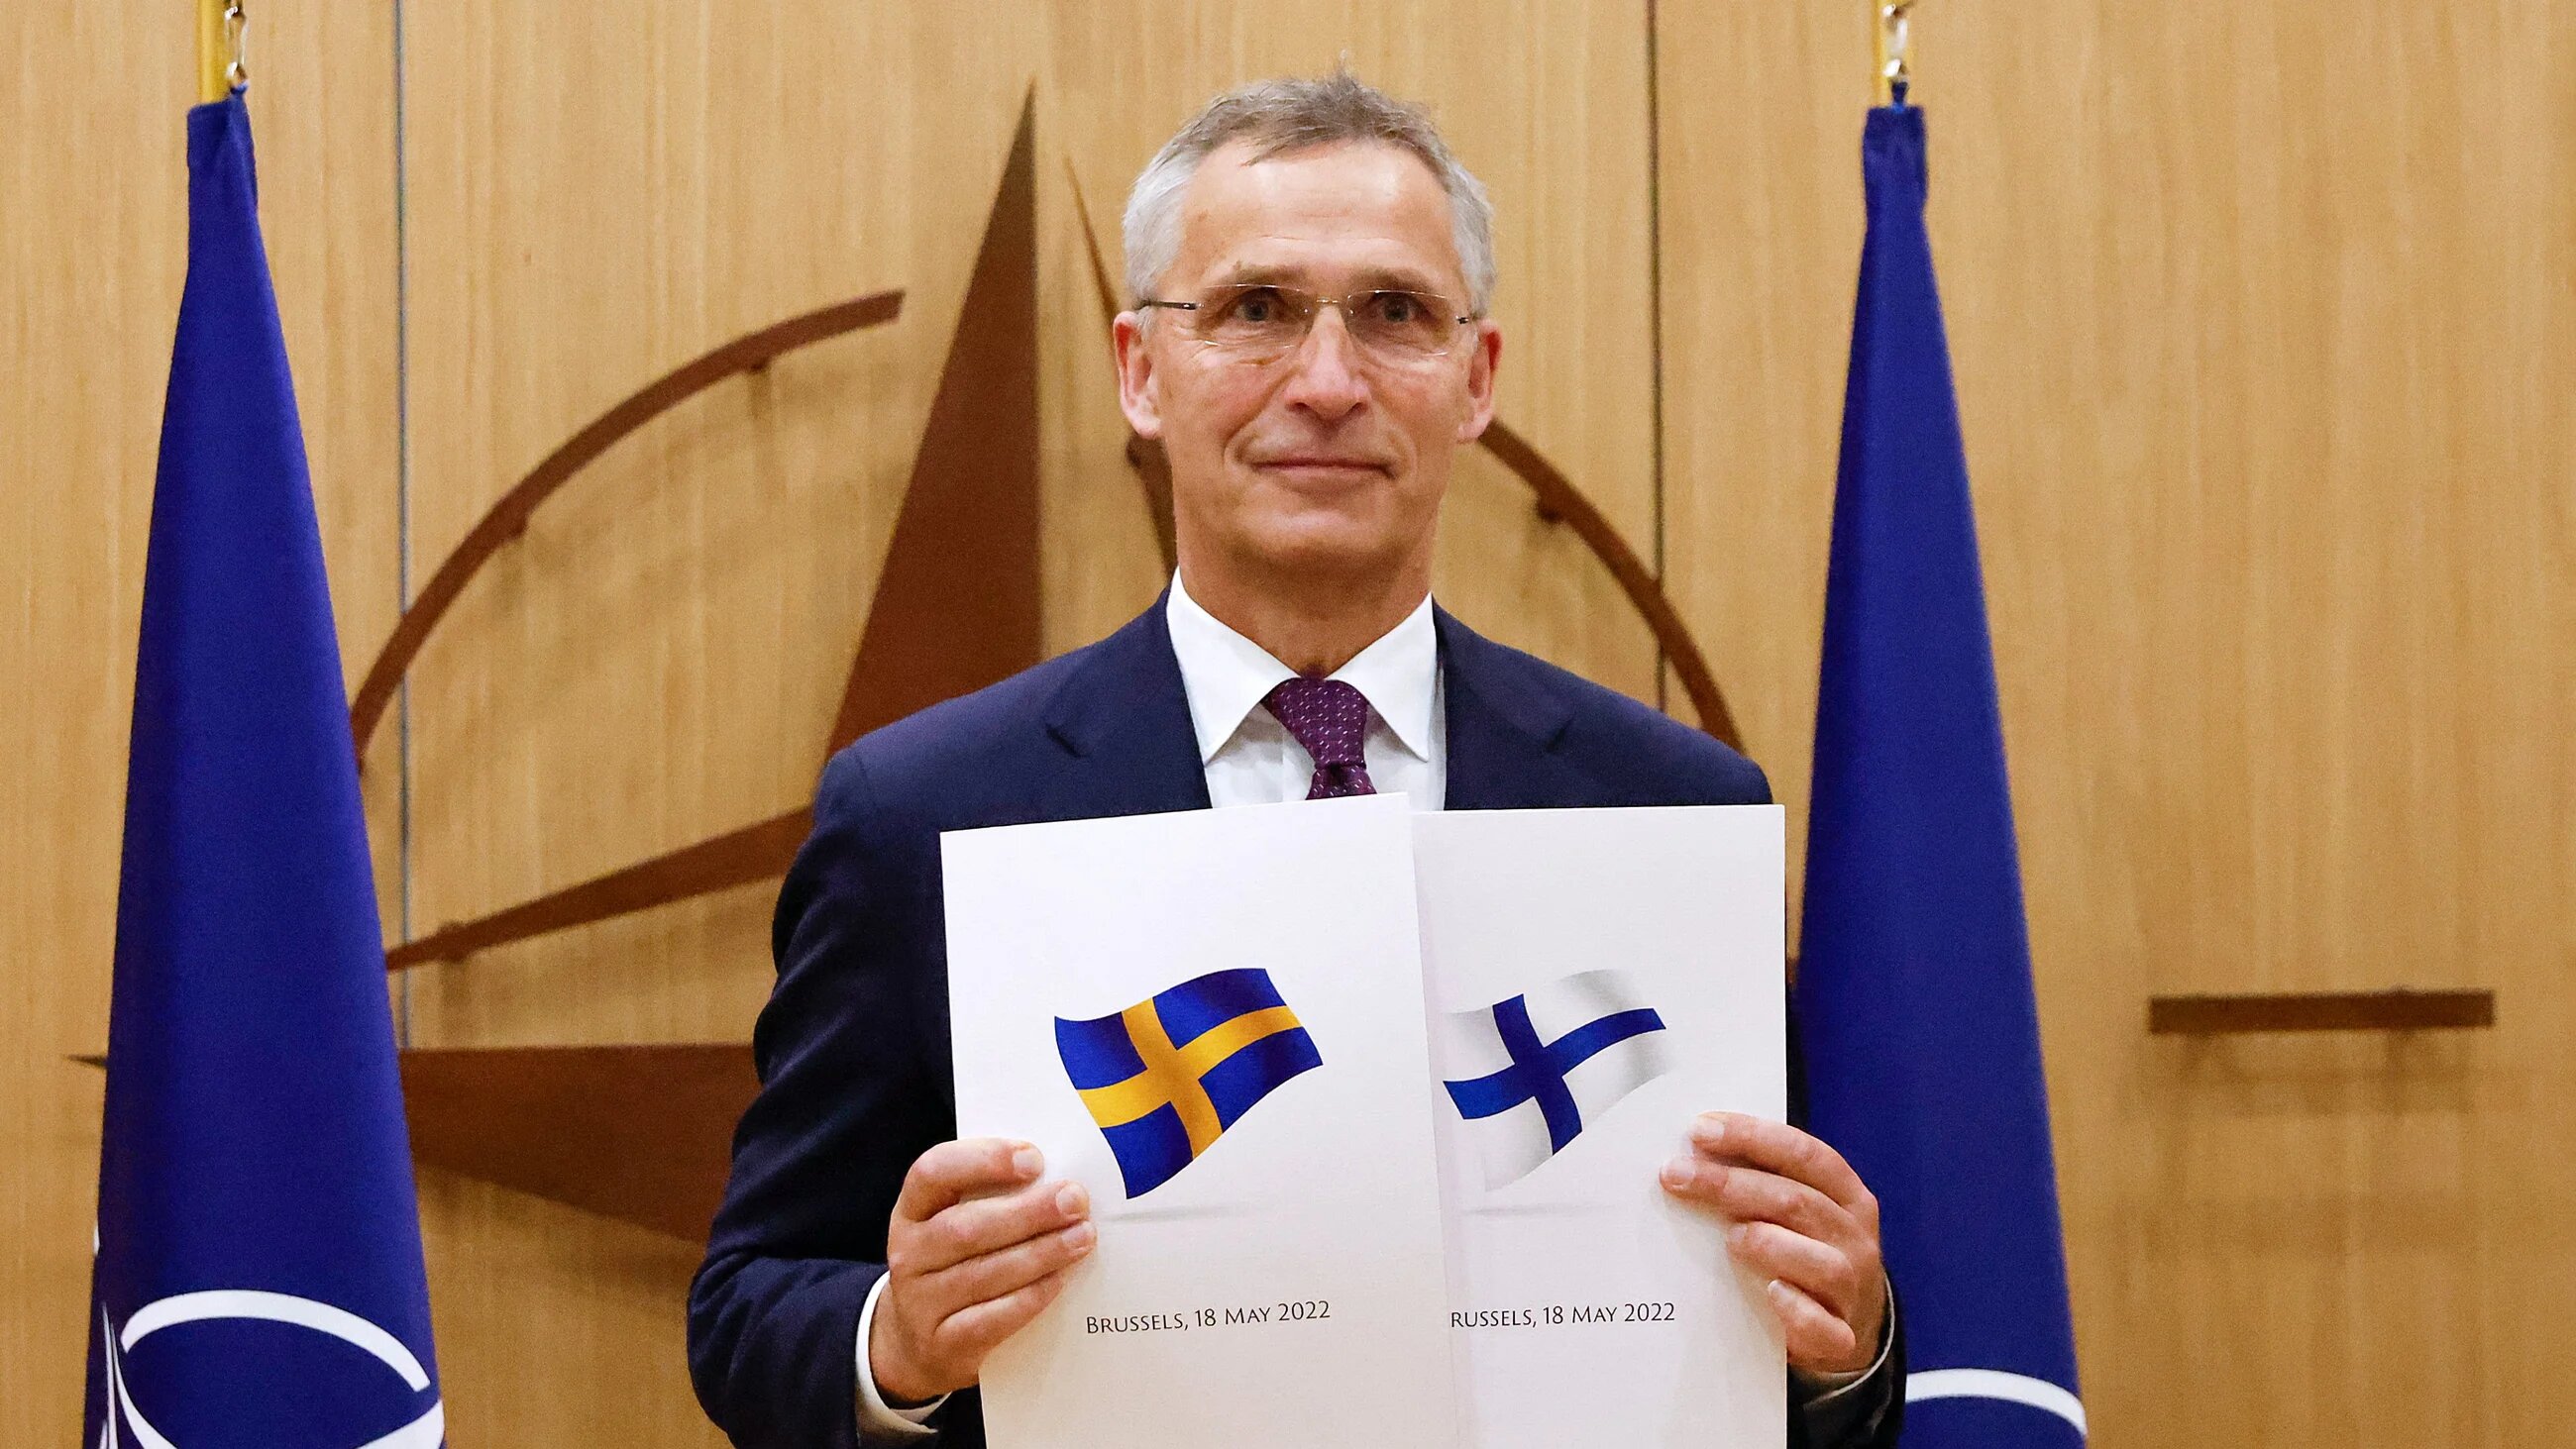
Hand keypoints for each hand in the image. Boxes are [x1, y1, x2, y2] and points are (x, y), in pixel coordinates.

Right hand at [870, 1138, 1095, 1401]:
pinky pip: (989, 1319)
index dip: (983, 1160)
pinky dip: (1028, 1298)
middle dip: (1027, 1212)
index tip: (1034, 1158)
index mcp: (912, 1210)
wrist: (919, 1345)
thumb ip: (993, 1199)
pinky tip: (1059, 1281)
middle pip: (966, 1228)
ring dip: (1040, 1253)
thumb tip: (1059, 1183)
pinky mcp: (942, 1345)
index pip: (934, 1171)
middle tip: (1074, 1200)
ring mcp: (919, 1303)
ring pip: (982, 1274)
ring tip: (1081, 1237)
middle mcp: (908, 1254)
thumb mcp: (955, 1225)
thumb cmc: (954, 1267)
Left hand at [1660, 1112, 1886, 1377]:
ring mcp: (1851, 1290)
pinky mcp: (1840, 1338)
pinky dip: (1798, 1311)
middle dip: (1732, 1184)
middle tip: (1677, 1175)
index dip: (1753, 1137)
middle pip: (1798, 1202)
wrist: (1848, 1329)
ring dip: (1771, 1244)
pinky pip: (1824, 1328)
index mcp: (1847, 1197)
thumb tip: (1692, 1155)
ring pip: (1821, 1262)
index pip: (1805, 1155)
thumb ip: (1763, 1184)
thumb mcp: (1800, 1213)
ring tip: (1731, 1238)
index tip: (1699, 1129)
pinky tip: (1771, 1293)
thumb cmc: (1808, 1254)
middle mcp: (1854, 1238)